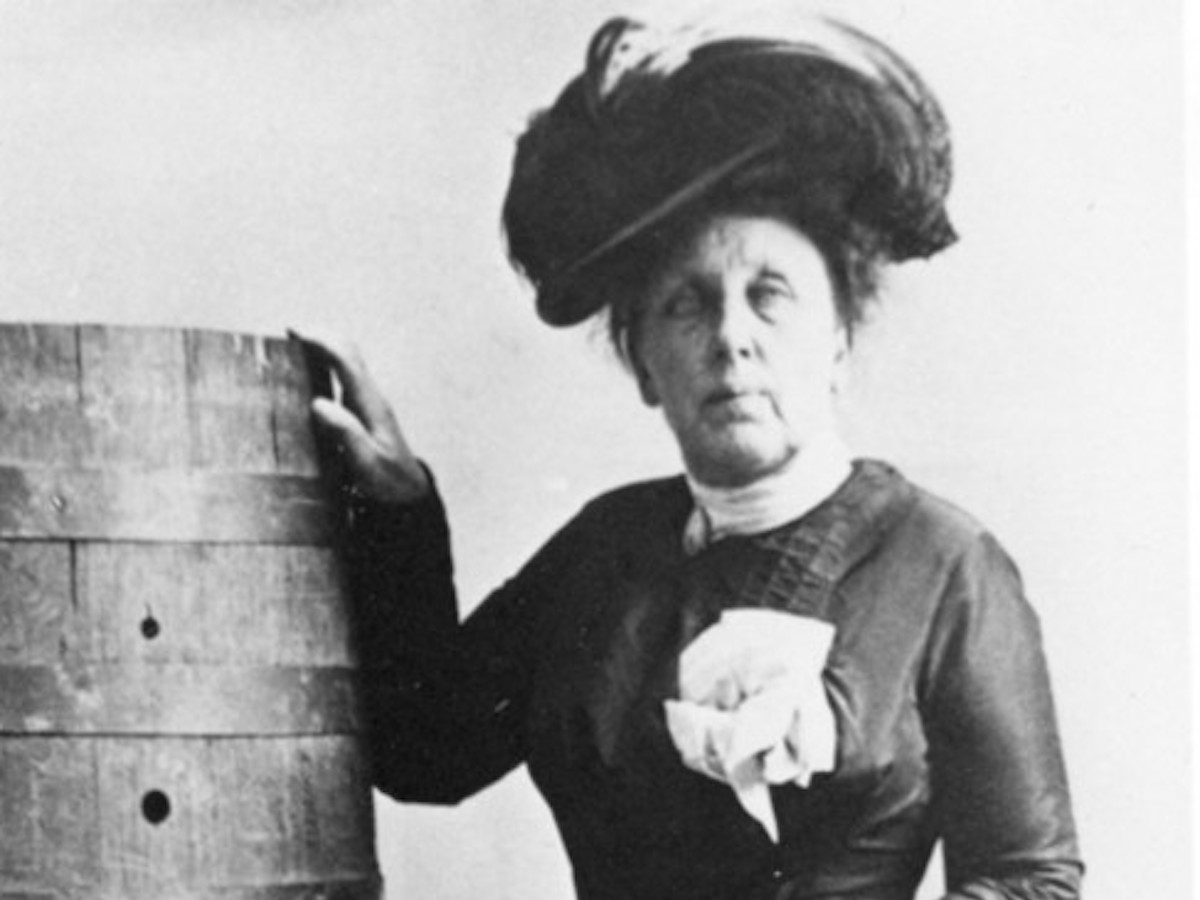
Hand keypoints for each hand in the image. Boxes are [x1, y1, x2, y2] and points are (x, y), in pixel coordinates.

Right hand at [288, 328, 430, 504]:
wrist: (407, 490)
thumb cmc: (386, 479)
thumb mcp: (365, 462)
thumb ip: (345, 433)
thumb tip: (318, 404)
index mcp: (370, 404)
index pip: (346, 361)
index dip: (322, 342)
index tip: (297, 331)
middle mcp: (370, 396)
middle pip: (349, 352)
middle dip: (322, 335)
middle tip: (291, 330)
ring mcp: (368, 400)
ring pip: (347, 360)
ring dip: (324, 346)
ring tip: (294, 343)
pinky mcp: (363, 408)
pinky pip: (344, 375)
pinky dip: (326, 362)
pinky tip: (308, 369)